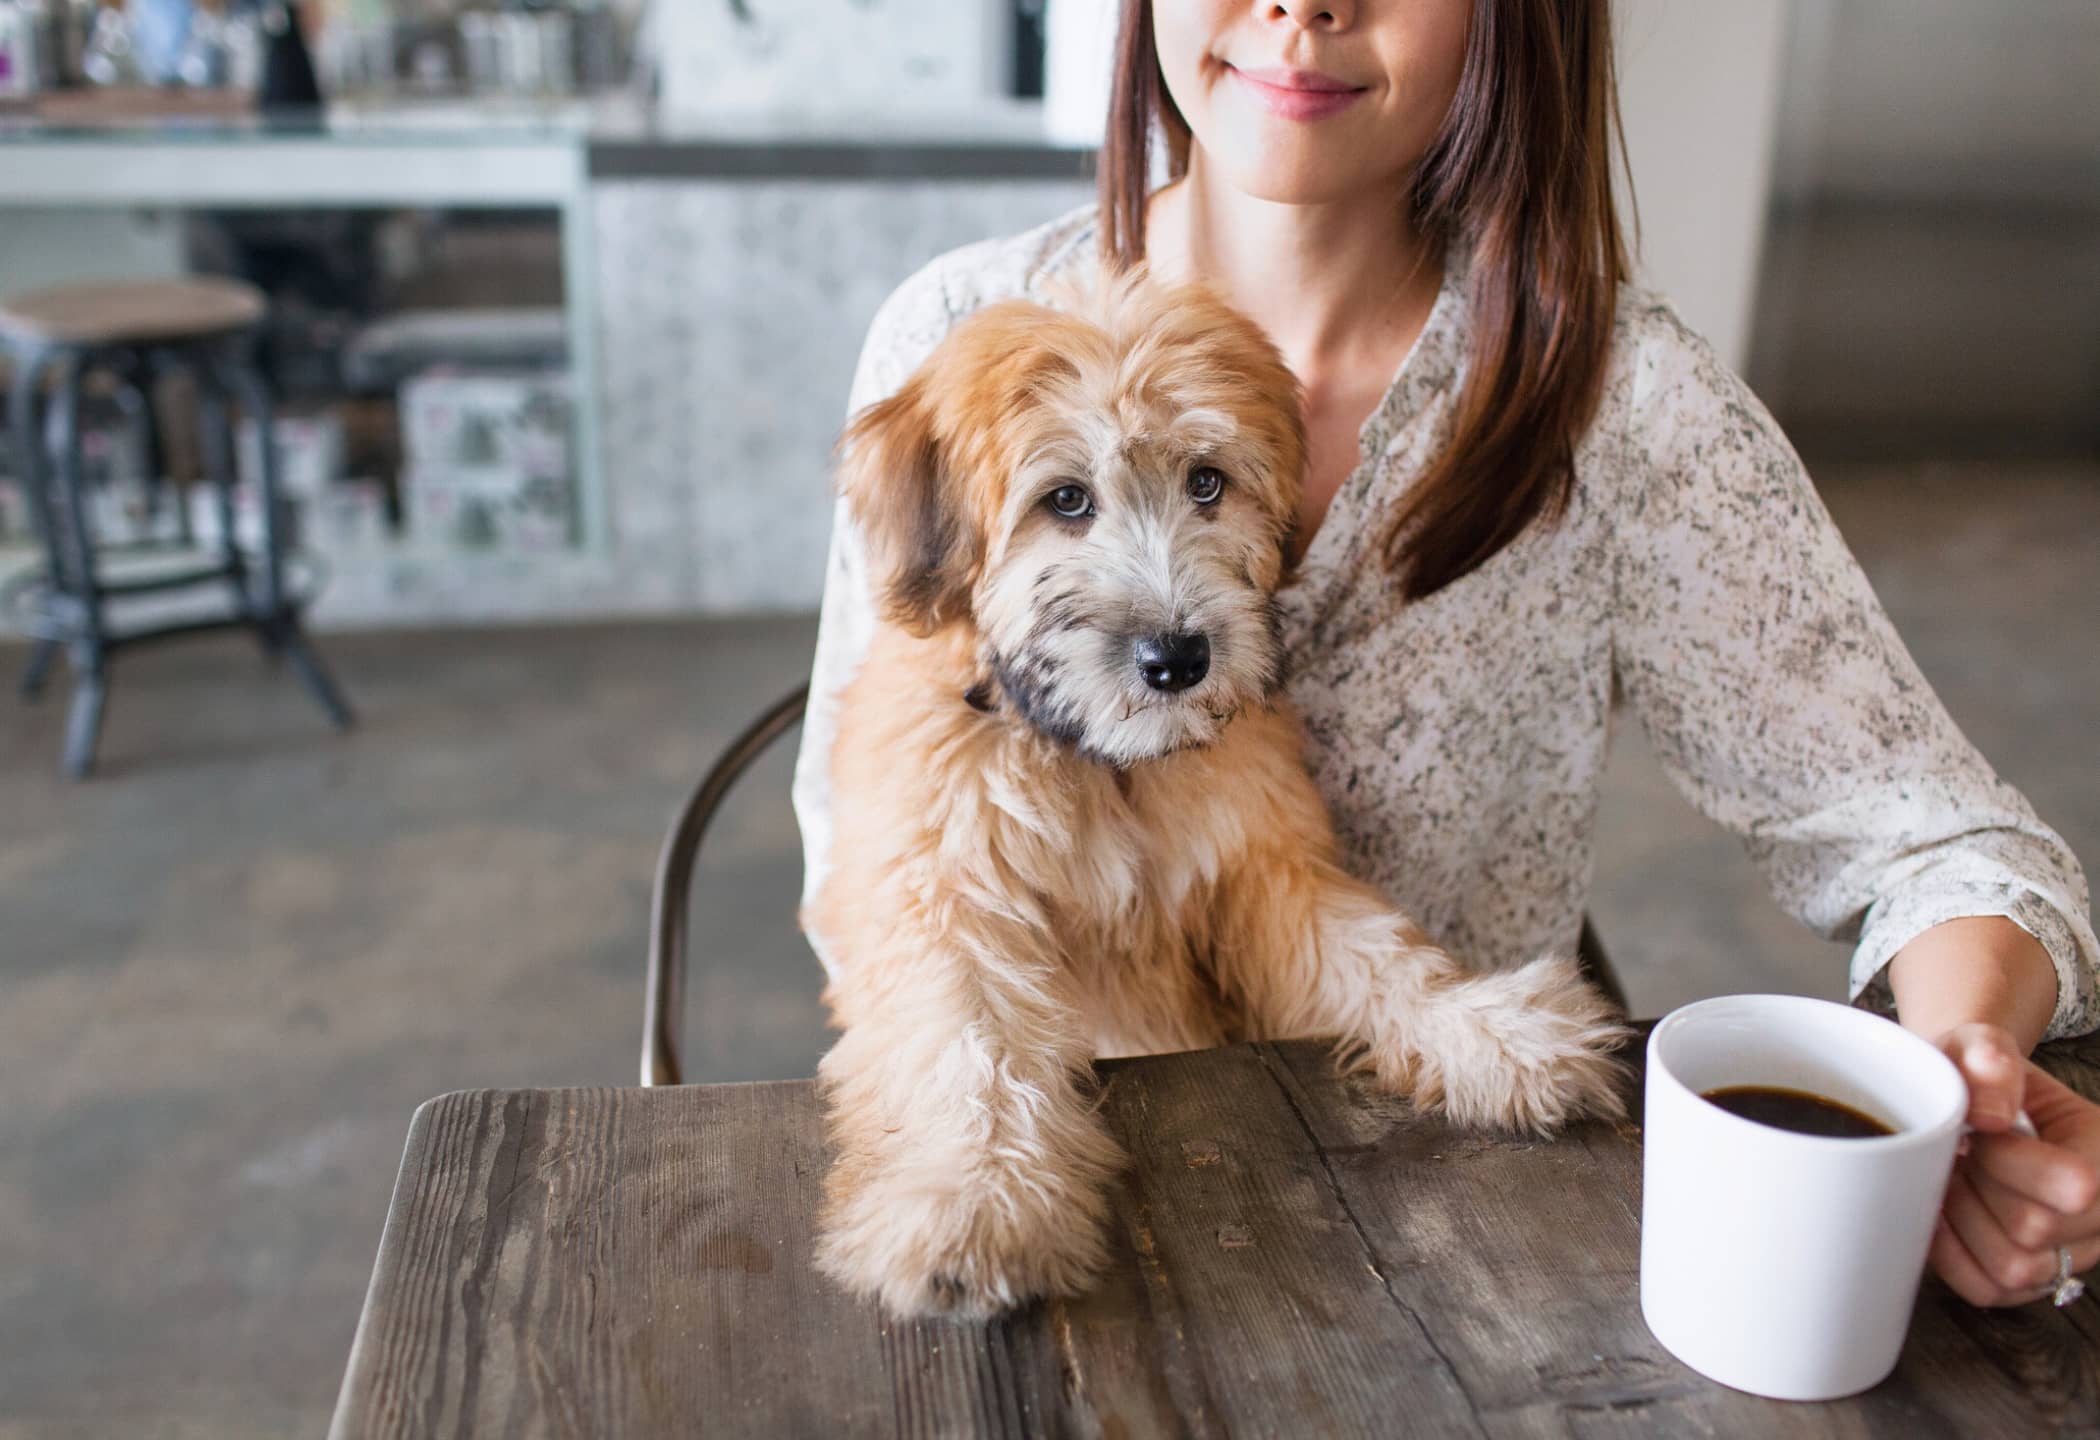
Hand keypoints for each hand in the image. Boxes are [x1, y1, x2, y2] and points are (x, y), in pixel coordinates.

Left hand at [1926, 1023, 2099, 1306]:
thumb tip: (1987, 1113)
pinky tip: (1943, 1211)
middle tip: (1959, 1154)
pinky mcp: (2032, 1282)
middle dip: (1977, 1186)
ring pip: (2012, 1268)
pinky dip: (1950, 1253)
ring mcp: (2071, 1255)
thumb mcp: (1980, 1047)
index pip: (2076, 1185)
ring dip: (1962, 1220)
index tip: (1980, 1131)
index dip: (2007, 1159)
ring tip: (1955, 1179)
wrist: (1969, 1105)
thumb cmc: (1977, 1078)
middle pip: (2034, 1230)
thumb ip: (1987, 1059)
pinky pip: (1987, 1290)